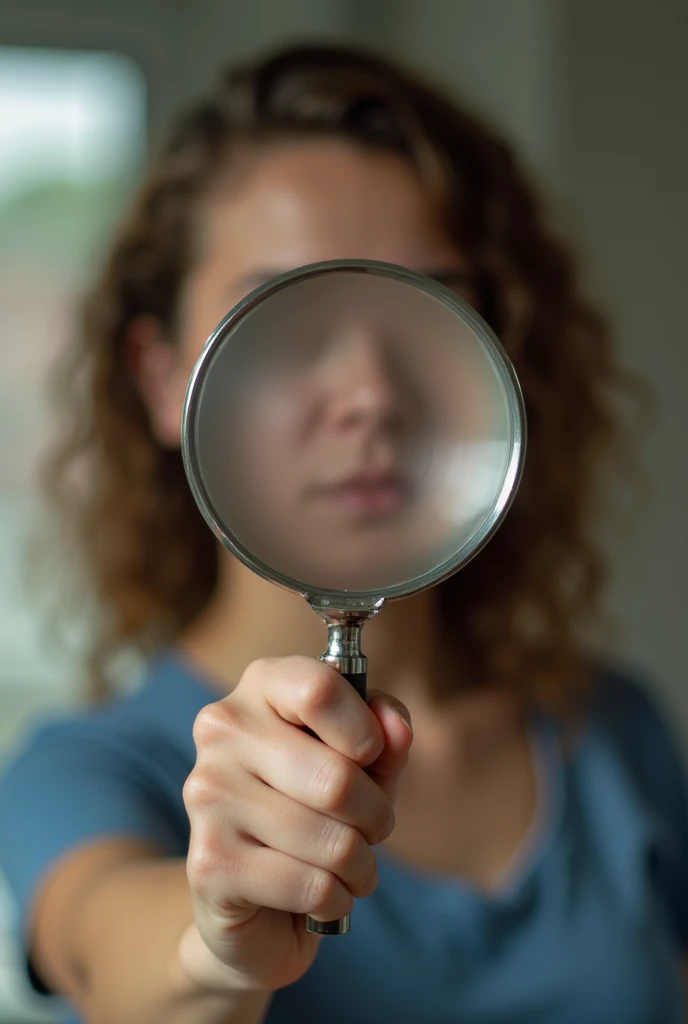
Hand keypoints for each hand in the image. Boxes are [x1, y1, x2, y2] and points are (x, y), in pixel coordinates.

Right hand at [181, 656, 411, 992]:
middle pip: (336, 778)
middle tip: (374, 828)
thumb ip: (386, 738)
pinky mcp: (210, 864)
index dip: (365, 731)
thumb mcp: (363, 764)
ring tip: (352, 866)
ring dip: (360, 865)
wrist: (253, 894)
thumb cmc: (317, 808)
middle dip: (376, 816)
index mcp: (260, 687)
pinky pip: (310, 886)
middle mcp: (222, 731)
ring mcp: (208, 796)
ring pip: (330, 840)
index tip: (371, 757)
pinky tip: (324, 895)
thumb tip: (396, 729)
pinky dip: (336, 899)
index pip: (320, 689)